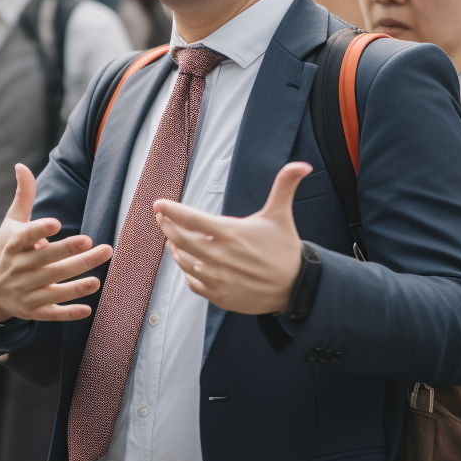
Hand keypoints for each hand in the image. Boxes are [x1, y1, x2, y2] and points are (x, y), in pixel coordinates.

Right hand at [0, 164, 112, 323]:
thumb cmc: (7, 248)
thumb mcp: (11, 223)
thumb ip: (23, 196)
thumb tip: (21, 166)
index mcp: (13, 245)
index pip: (26, 237)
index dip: (39, 231)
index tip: (55, 223)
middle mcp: (19, 269)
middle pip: (47, 262)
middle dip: (70, 253)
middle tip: (95, 244)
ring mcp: (26, 292)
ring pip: (53, 288)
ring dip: (75, 284)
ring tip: (98, 277)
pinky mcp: (34, 310)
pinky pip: (51, 313)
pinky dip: (68, 313)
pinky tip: (87, 309)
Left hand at [155, 162, 310, 314]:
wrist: (296, 286)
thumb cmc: (285, 248)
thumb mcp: (281, 215)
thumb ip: (284, 186)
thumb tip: (302, 164)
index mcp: (230, 233)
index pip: (191, 219)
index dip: (171, 210)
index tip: (158, 204)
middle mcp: (220, 256)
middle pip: (180, 239)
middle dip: (166, 226)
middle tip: (161, 217)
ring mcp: (218, 278)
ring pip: (183, 262)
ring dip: (175, 248)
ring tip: (173, 239)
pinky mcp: (220, 296)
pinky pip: (193, 282)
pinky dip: (188, 271)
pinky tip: (189, 263)